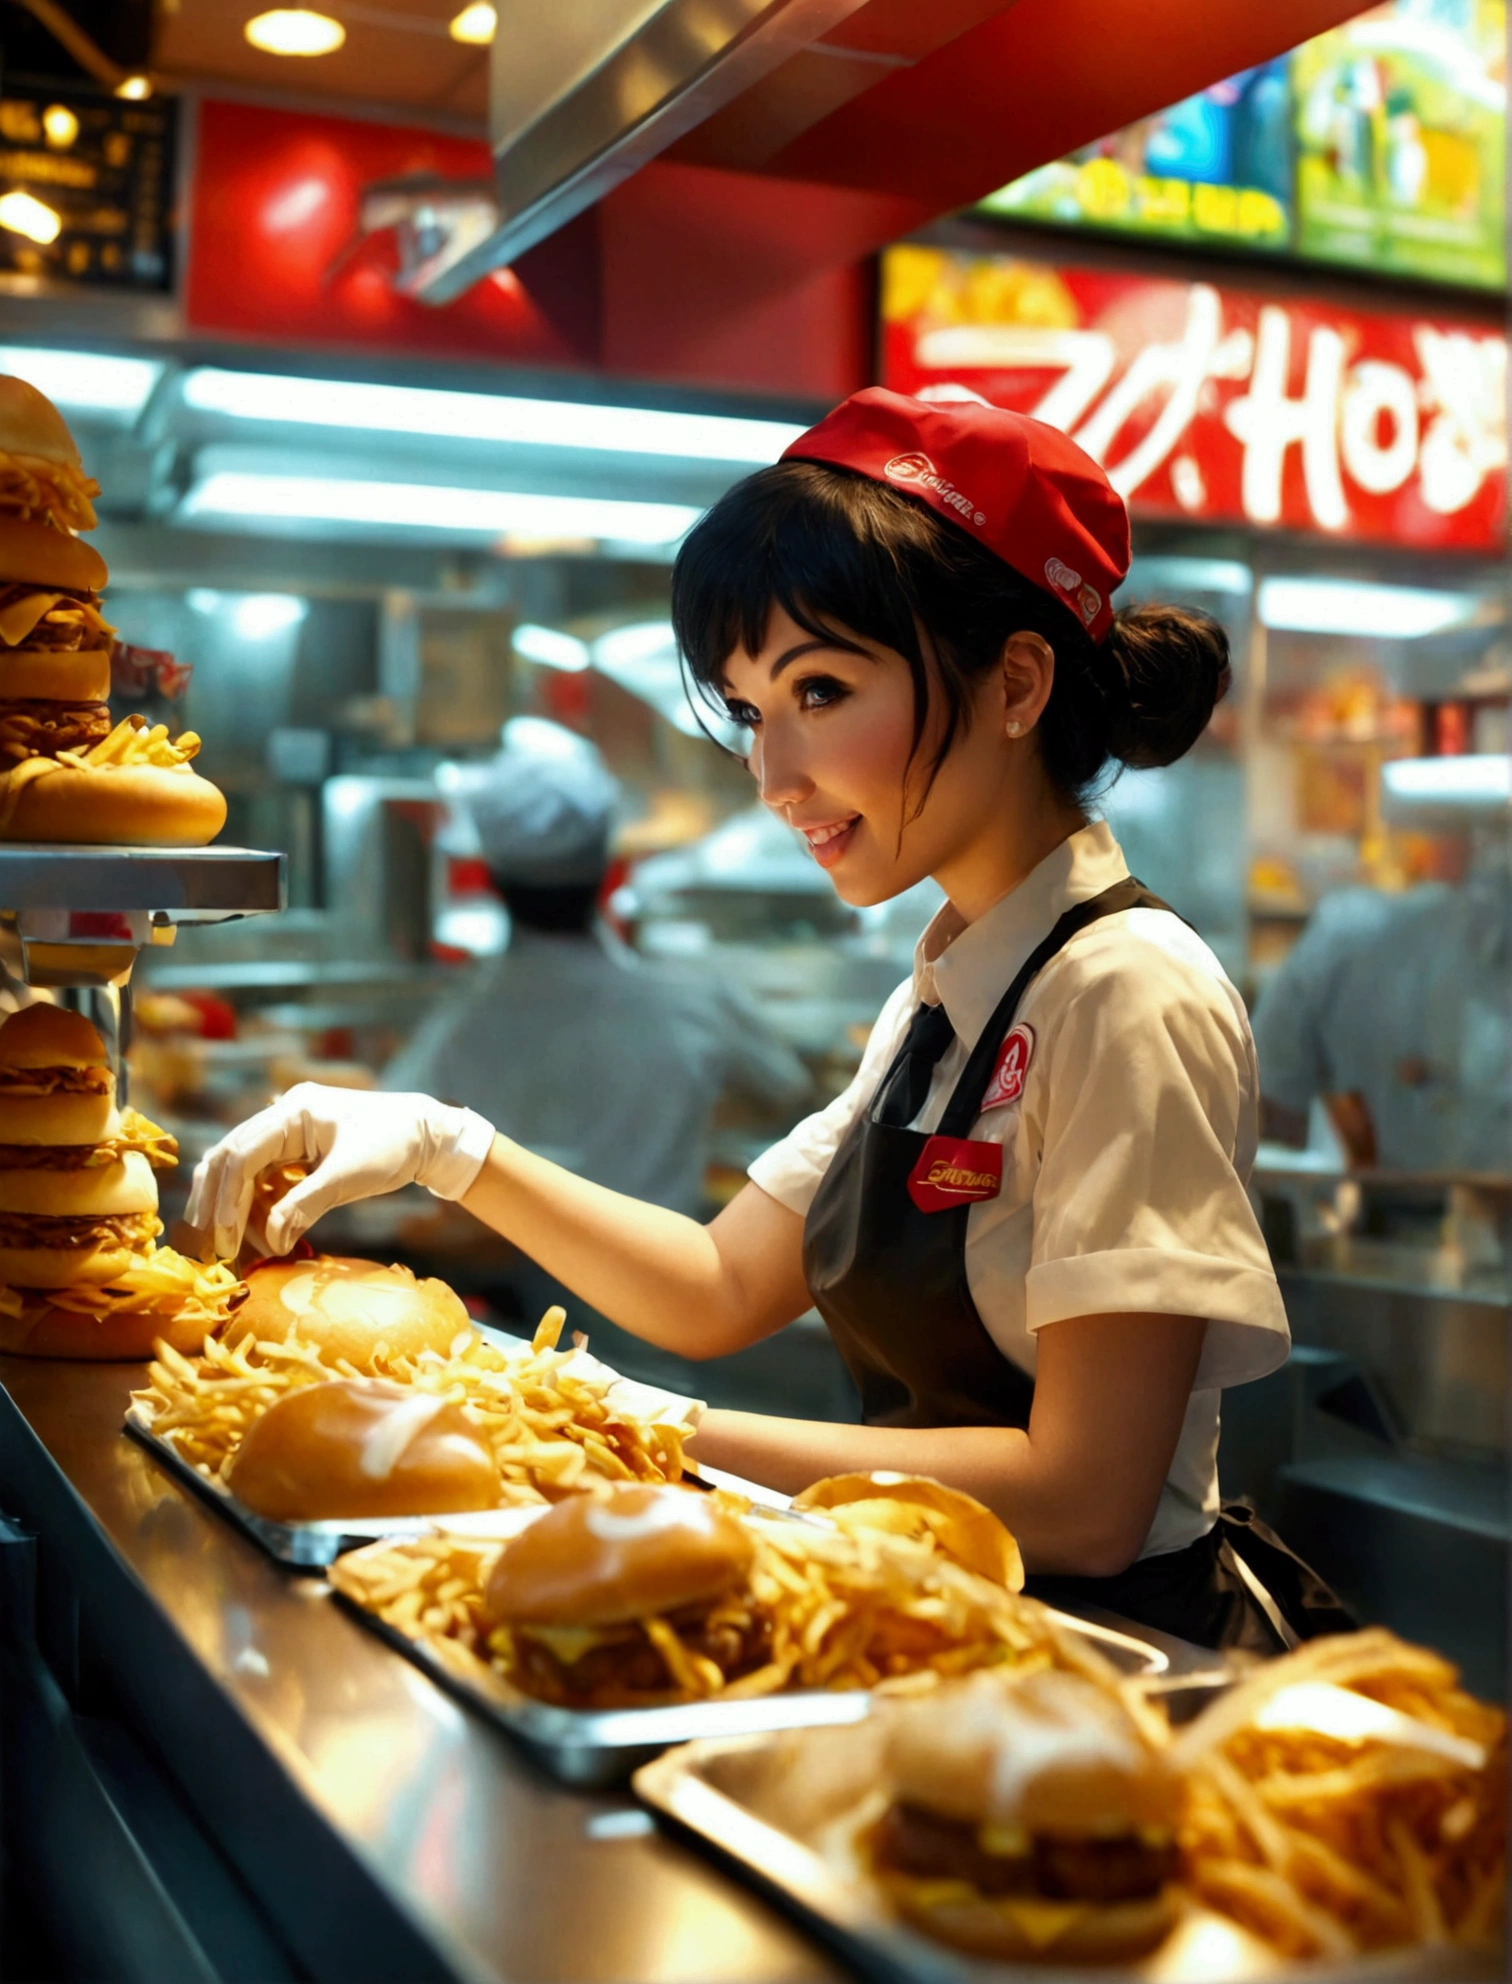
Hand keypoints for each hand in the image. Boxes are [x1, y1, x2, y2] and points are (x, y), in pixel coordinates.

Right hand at [184, 1083, 494, 1259]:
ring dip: (241, 1209)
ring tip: (250, 1246)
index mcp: (294, 1111)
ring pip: (244, 1172)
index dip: (228, 1197)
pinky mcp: (296, 1151)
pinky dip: (261, 1206)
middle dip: (220, 1204)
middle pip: (230, 1159)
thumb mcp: (348, 1178)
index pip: (242, 1154)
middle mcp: (284, 1116)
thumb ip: (304, 1206)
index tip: (225, 1236)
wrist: (426, 1135)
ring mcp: (288, 1133)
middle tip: (217, 1246)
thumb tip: (271, 1241)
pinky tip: (267, 1233)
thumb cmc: (393, 1146)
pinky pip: (265, 1178)